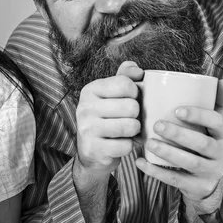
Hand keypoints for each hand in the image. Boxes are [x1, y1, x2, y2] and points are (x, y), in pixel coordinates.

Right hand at [75, 61, 142, 177]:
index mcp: (90, 90)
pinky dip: (128, 147)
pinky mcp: (93, 149)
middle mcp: (85, 107)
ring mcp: (87, 128)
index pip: (125, 83)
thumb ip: (125, 77)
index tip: (129, 100)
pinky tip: (119, 144)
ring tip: (126, 131)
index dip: (135, 93)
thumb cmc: (107, 119)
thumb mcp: (112, 95)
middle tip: (128, 119)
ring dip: (134, 131)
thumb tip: (137, 70)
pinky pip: (126, 146)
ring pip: (131, 126)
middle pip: (131, 106)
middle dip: (136, 115)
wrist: (91, 152)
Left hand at [136, 79, 222, 212]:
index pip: (217, 121)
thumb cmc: (202, 140)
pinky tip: (139, 162)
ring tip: (148, 142)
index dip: (199, 115)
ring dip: (168, 152)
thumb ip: (212, 102)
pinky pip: (176, 180)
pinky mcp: (197, 187)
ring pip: (191, 163)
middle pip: (202, 144)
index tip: (177, 110)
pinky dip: (156, 171)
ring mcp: (210, 172)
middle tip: (156, 125)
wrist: (204, 180)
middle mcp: (221, 153)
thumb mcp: (210, 124)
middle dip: (179, 134)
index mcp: (222, 133)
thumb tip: (219, 80)